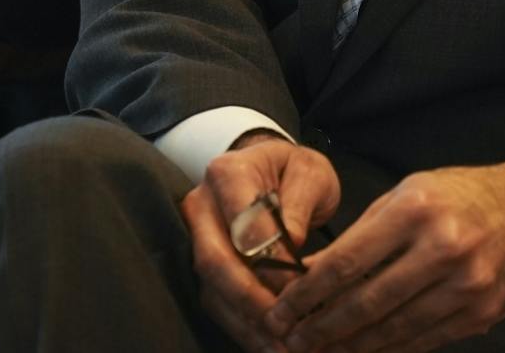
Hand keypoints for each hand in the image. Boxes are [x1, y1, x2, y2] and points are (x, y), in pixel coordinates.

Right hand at [183, 134, 340, 352]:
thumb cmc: (293, 171)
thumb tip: (289, 243)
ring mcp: (195, 237)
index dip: (272, 263)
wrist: (269, 169)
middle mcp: (201, 206)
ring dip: (246, 325)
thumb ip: (300, 202)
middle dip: (251, 302)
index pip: (244, 226)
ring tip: (280, 350)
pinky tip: (268, 346)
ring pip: (211, 289)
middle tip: (286, 332)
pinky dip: (242, 328)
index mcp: (227, 174)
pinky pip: (215, 301)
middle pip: (215, 262)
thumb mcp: (309, 172)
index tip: (302, 290)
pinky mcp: (201, 264)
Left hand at [263, 162, 504, 352]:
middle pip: (368, 302)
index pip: (349, 261)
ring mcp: (466, 285)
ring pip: (395, 328)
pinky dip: (389, 349)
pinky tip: (363, 351)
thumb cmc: (456, 197)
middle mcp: (443, 248)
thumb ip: (360, 234)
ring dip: (351, 346)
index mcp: (415, 210)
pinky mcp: (480, 313)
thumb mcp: (405, 194)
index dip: (309, 293)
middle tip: (291, 341)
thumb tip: (310, 272)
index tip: (281, 310)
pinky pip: (424, 339)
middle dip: (323, 327)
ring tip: (320, 351)